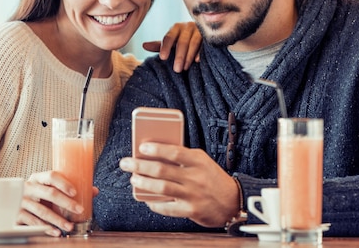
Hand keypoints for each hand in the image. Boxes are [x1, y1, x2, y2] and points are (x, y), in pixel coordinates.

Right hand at [18, 171, 96, 235]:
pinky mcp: (17, 215)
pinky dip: (46, 229)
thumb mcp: (50, 189)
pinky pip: (33, 223)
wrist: (10, 203)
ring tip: (69, 226)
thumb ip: (70, 189)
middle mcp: (29, 187)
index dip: (64, 183)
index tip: (75, 192)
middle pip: (49, 193)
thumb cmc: (37, 195)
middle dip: (66, 203)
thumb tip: (94, 191)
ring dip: (58, 220)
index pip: (51, 176)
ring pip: (42, 211)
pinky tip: (56, 232)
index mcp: (38, 178)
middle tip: (79, 210)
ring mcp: (22, 201)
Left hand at [119, 143, 239, 227]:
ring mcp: (193, 194)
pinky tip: (147, 199)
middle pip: (162, 170)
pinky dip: (155, 203)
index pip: (174, 152)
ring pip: (161, 188)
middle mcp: (195, 177)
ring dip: (144, 183)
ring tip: (133, 179)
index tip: (141, 147)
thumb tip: (155, 154)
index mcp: (198, 160)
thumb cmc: (212, 178)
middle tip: (126, 163)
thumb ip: (183, 157)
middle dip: (140, 166)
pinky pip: (168, 208)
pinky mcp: (191, 210)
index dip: (156, 149)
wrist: (233, 201)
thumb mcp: (202, 162)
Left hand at [142, 22, 201, 72]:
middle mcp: (187, 27)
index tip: (163, 58)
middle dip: (179, 56)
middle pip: (182, 41)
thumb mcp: (171, 42)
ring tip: (185, 68)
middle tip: (176, 69)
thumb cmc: (182, 40)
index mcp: (176, 28)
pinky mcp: (209, 36)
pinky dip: (201, 52)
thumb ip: (159, 45)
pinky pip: (205, 44)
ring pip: (194, 43)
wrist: (202, 33)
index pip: (169, 37)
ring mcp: (199, 30)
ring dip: (189, 56)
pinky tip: (197, 61)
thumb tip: (144, 46)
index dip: (165, 47)